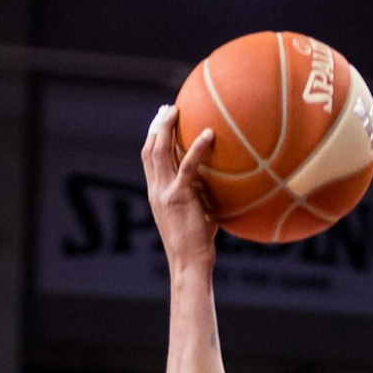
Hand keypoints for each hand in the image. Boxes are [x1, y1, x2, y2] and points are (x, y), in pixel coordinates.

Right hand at [140, 104, 217, 273]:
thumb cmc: (198, 245)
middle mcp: (156, 190)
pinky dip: (196, 148)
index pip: (149, 160)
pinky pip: (187, 166)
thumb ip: (202, 197)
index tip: (161, 122)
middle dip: (156, 126)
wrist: (189, 263)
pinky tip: (208, 134)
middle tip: (167, 108)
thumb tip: (223, 184)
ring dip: (166, 128)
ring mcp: (164, 192)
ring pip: (159, 152)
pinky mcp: (178, 197)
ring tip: (175, 110)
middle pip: (149, 149)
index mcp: (157, 194)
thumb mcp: (198, 215)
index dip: (153, 139)